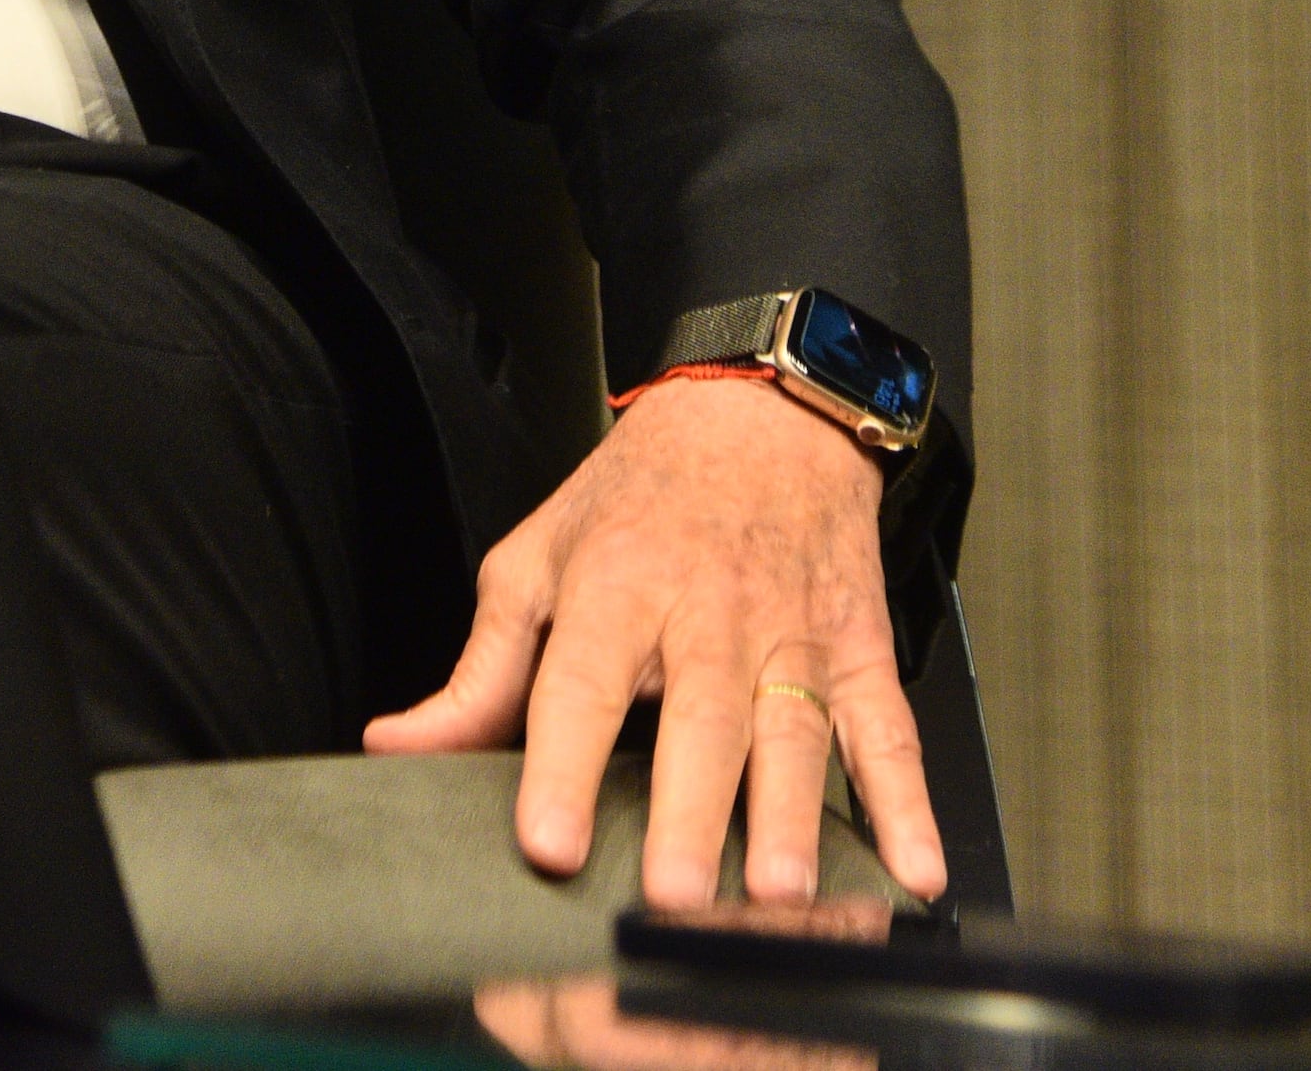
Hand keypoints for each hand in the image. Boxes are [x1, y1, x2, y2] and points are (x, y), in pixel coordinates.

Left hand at [366, 373, 947, 909]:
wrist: (763, 413)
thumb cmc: (641, 499)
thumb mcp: (539, 560)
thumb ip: (479, 672)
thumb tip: (398, 746)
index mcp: (617, 588)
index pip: (581, 686)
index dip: (563, 767)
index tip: (550, 842)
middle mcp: (710, 613)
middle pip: (699, 720)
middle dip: (688, 812)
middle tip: (672, 896)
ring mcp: (793, 635)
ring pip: (794, 733)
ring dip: (790, 818)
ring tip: (778, 893)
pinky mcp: (859, 652)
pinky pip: (888, 734)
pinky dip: (907, 804)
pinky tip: (912, 866)